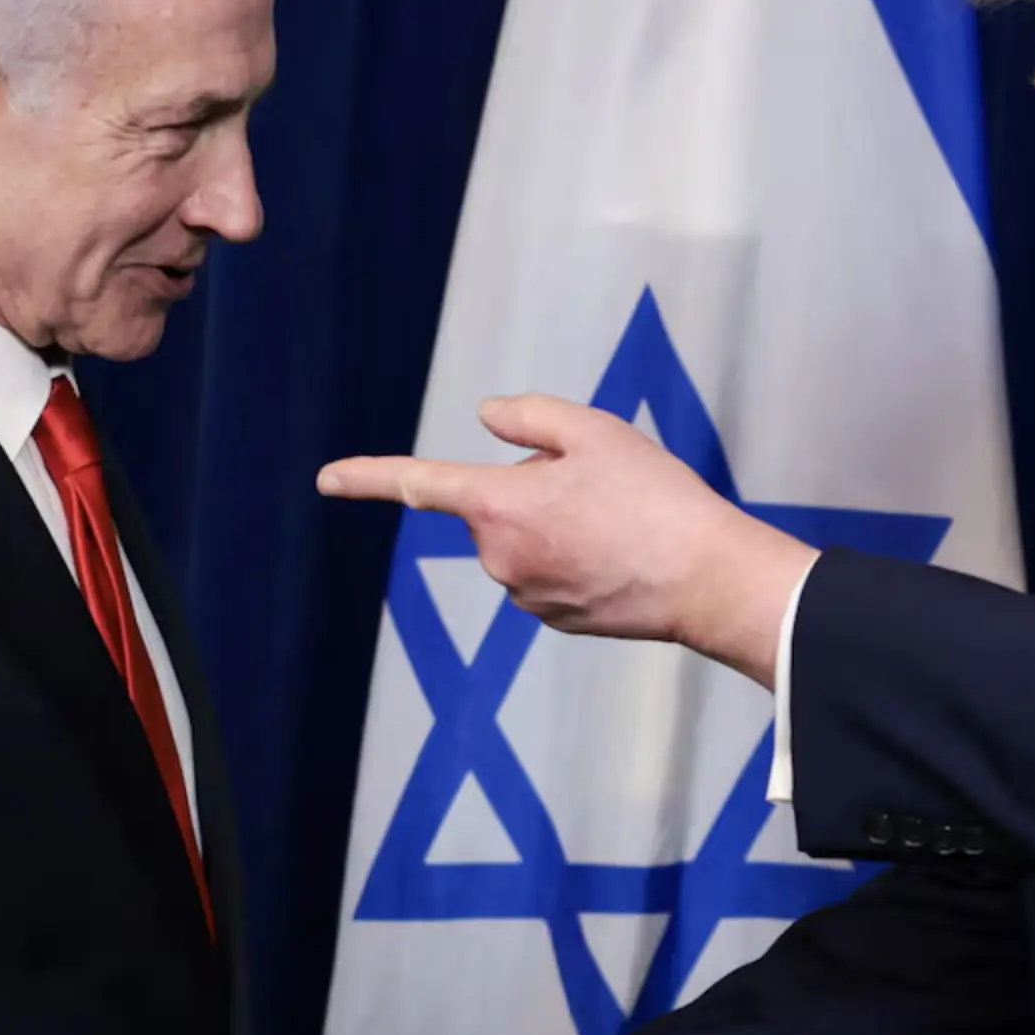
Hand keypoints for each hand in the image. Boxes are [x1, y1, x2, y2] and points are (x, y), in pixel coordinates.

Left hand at [316, 396, 815, 685]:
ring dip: (556, 522)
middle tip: (599, 483)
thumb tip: (488, 416)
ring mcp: (526, 595)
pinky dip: (576, 557)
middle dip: (531, 486)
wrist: (707, 580)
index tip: (327, 478)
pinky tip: (622, 553)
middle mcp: (499, 557)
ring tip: (621, 520)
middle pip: (496, 505)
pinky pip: (548, 573)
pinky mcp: (555, 619)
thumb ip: (529, 414)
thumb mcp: (595, 430)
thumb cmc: (655, 499)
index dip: (368, 476)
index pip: (419, 483)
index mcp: (498, 505)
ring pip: (524, 540)